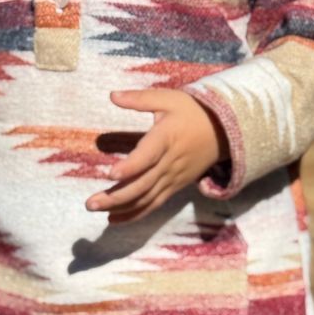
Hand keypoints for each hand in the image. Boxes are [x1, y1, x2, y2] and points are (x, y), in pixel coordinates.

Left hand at [86, 89, 228, 223]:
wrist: (223, 131)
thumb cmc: (192, 111)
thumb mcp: (169, 98)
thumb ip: (140, 99)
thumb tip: (112, 95)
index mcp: (166, 138)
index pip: (148, 156)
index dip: (130, 166)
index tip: (110, 174)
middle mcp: (169, 162)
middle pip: (142, 184)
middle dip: (116, 196)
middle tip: (90, 203)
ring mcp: (173, 178)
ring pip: (146, 198)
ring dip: (121, 207)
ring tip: (96, 209)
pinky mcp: (175, 187)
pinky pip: (154, 204)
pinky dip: (135, 214)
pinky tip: (114, 219)